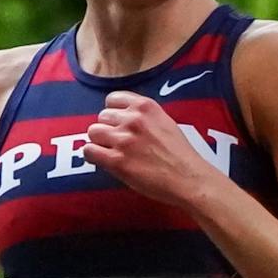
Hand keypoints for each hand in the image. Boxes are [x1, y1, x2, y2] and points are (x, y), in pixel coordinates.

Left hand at [82, 91, 215, 207]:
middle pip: (102, 116)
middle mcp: (133, 119)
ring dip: (99, 142)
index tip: (116, 123)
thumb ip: (144, 117)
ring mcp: (124, 140)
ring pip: (93, 132)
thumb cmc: (180, 155)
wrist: (188, 178)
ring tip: (110, 152)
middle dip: (107, 129)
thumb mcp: (165, 122)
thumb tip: (122, 119)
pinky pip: (90, 151)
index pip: (113, 99)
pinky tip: (102, 160)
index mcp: (146, 107)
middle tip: (117, 142)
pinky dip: (93, 155)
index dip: (112, 112)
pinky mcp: (117, 161)